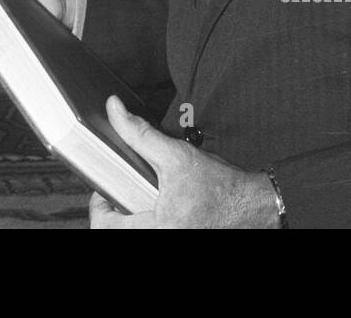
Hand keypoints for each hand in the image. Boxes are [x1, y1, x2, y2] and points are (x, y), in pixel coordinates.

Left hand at [89, 95, 281, 228]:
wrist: (251, 205)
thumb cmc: (220, 187)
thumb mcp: (176, 155)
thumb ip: (139, 134)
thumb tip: (115, 110)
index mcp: (158, 228)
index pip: (106, 228)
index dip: (99, 207)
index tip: (103, 191)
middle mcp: (164, 238)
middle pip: (118, 233)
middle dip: (114, 215)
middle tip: (117, 196)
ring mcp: (172, 240)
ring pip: (134, 234)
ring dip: (129, 220)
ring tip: (135, 200)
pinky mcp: (178, 238)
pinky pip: (151, 233)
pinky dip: (145, 223)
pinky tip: (153, 208)